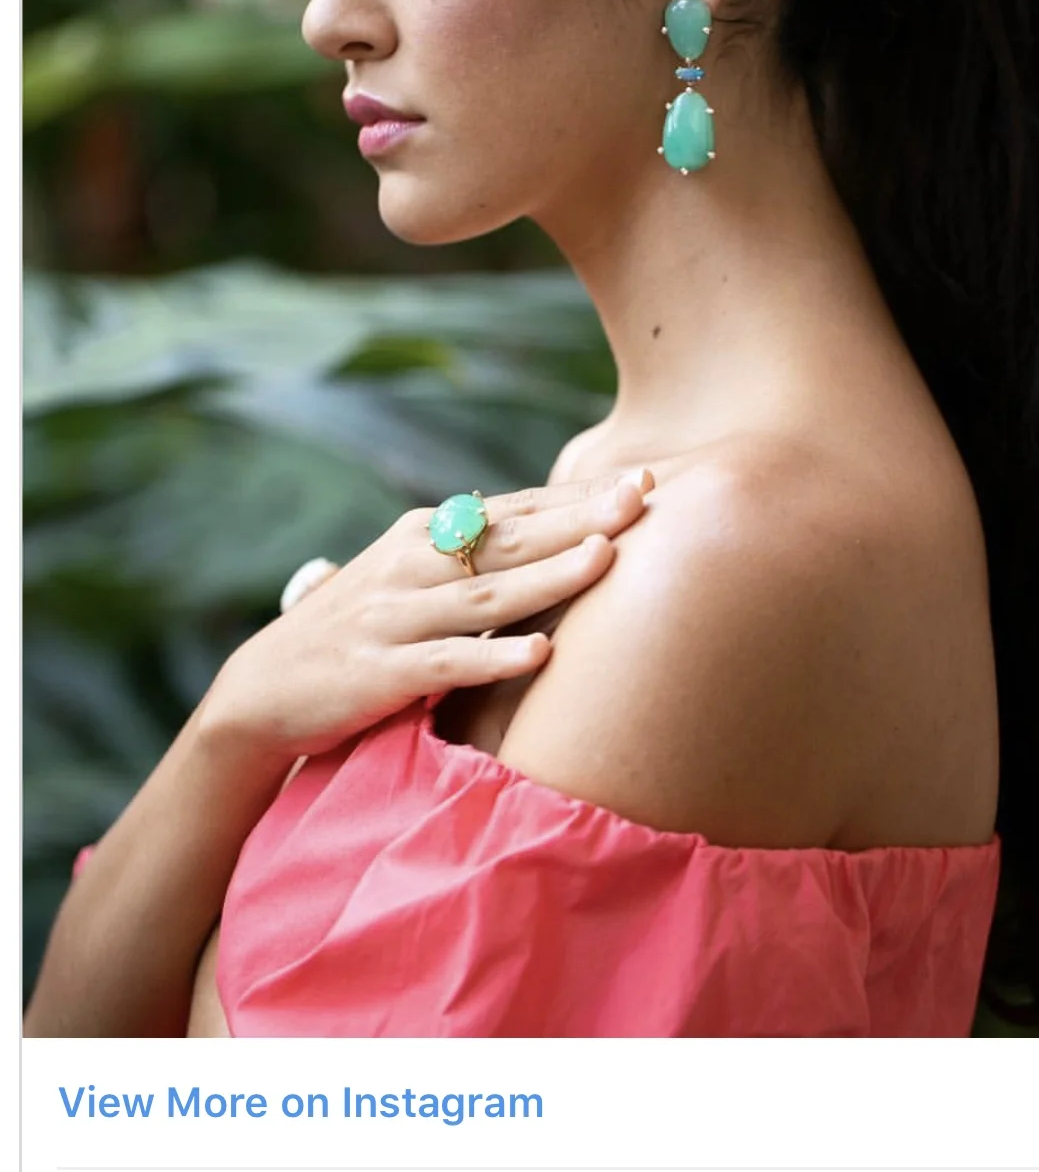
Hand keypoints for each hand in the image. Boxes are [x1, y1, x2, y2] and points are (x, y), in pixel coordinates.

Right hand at [199, 469, 653, 763]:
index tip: (643, 478)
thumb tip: (547, 531)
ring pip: (486, 595)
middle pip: (509, 538)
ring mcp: (394, 617)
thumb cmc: (355, 635)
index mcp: (422, 536)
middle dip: (579, 517)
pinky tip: (540, 653)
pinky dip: (493, 658)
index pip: (514, 510)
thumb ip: (467, 556)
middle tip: (642, 496)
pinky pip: (447, 663)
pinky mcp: (380, 673)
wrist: (262, 692)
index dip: (578, 496)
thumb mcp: (408, 582)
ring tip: (605, 557)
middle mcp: (410, 564)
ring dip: (548, 575)